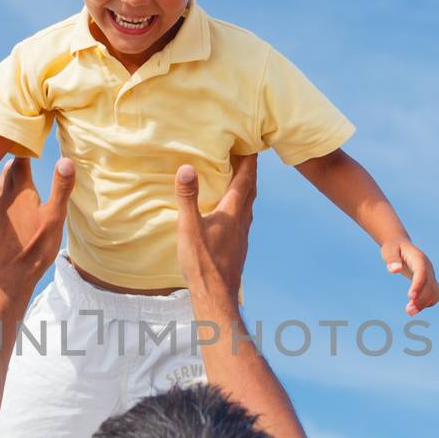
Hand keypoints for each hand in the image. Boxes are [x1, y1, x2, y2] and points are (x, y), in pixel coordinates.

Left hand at [0, 157, 75, 294]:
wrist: (9, 276)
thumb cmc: (36, 246)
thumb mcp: (55, 217)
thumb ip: (61, 188)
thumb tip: (67, 159)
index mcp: (20, 192)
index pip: (20, 162)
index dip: (25, 152)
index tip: (29, 144)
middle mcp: (2, 198)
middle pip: (7, 174)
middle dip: (15, 165)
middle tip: (21, 159)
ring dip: (5, 182)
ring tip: (12, 179)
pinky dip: (0, 205)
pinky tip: (4, 211)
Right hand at [174, 155, 256, 297]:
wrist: (216, 294)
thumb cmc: (202, 262)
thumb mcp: (189, 227)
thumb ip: (188, 197)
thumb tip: (186, 168)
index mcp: (232, 211)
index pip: (245, 179)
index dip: (249, 160)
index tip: (252, 142)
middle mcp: (242, 220)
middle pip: (251, 189)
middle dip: (250, 171)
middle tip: (248, 155)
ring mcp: (242, 234)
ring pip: (249, 204)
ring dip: (247, 188)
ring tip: (241, 178)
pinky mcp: (238, 246)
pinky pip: (244, 218)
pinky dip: (241, 205)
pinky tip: (232, 212)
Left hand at [383, 238, 438, 315]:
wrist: (401, 245)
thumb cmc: (393, 248)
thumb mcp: (389, 251)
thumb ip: (392, 260)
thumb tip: (394, 270)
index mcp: (418, 258)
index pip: (421, 272)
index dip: (418, 285)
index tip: (411, 297)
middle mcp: (428, 267)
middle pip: (429, 285)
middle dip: (421, 299)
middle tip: (408, 311)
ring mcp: (430, 274)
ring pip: (434, 291)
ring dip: (425, 303)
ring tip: (410, 312)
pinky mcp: (430, 281)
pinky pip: (435, 294)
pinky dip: (428, 302)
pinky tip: (416, 307)